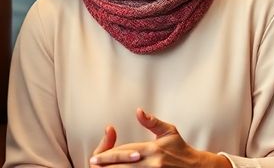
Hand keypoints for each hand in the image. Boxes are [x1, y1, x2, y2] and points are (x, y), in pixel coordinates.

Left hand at [88, 109, 230, 167]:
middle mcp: (152, 163)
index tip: (95, 157)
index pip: (124, 152)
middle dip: (106, 166)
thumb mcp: (168, 131)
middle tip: (93, 165)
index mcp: (152, 149)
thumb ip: (152, 122)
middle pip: (122, 166)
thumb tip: (138, 111)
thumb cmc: (180, 149)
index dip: (108, 155)